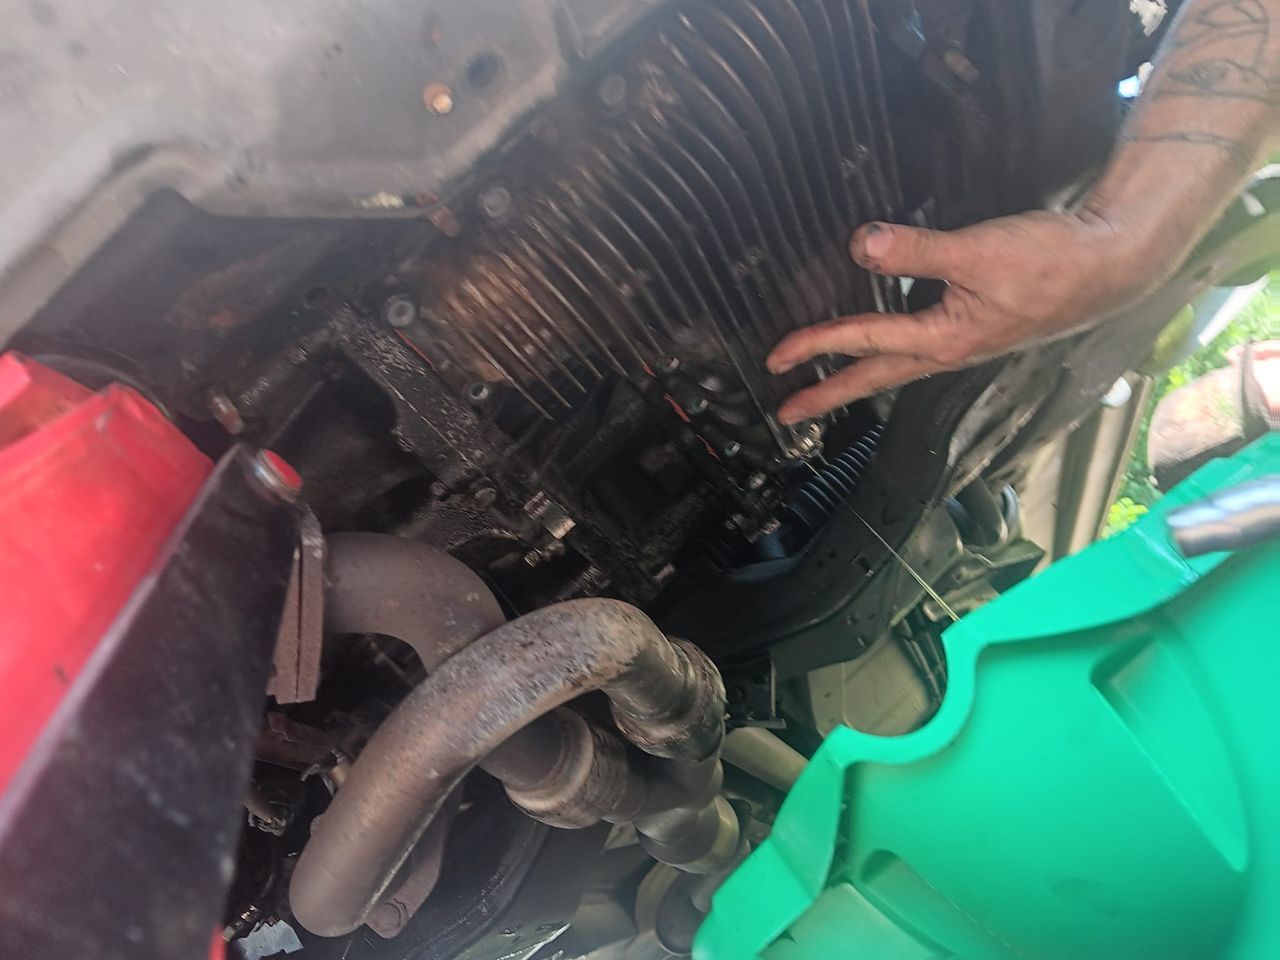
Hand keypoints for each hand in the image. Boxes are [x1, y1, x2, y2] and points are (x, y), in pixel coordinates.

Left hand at [766, 211, 1154, 423]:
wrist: (1110, 262)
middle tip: (787, 412)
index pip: (863, 343)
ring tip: (824, 386)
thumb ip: (917, 249)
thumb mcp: (979, 250)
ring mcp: (963, 344)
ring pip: (895, 367)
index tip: (775, 359)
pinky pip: (918, 350)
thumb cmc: (1052, 261)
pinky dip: (889, 354)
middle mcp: (948, 352)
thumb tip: (861, 245)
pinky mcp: (976, 329)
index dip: (815, 347)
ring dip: (856, 377)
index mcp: (943, 339)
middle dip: (827, 395)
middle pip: (873, 378)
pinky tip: (884, 346)